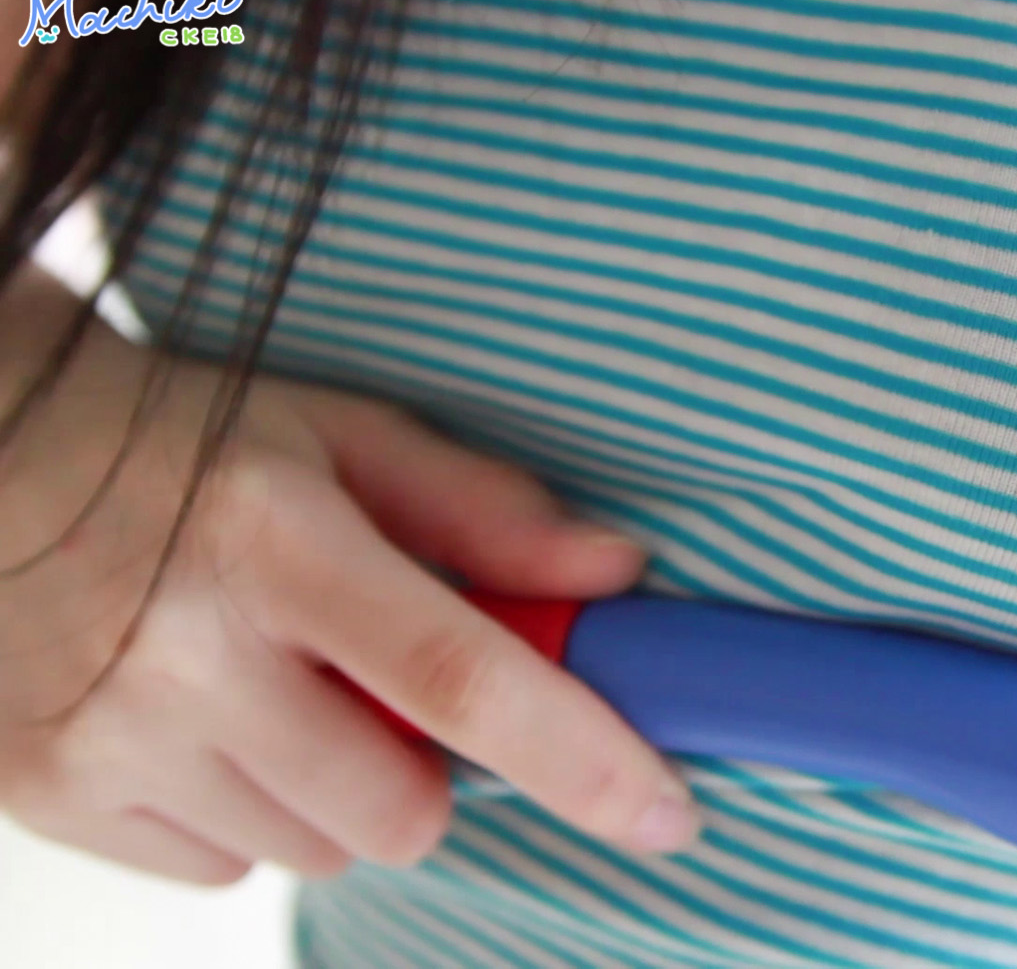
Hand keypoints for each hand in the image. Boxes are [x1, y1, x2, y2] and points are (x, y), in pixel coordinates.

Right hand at [0, 278, 699, 884]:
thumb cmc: (185, 439)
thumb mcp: (342, 436)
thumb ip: (486, 511)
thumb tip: (614, 576)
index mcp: (278, 543)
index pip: (459, 679)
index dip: (580, 757)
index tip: (668, 811)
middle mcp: (187, 653)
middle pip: (402, 810)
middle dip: (427, 767)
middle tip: (372, 683)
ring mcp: (106, 738)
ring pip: (314, 850)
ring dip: (333, 791)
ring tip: (272, 686)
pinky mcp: (47, 795)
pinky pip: (220, 866)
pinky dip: (244, 811)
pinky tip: (203, 719)